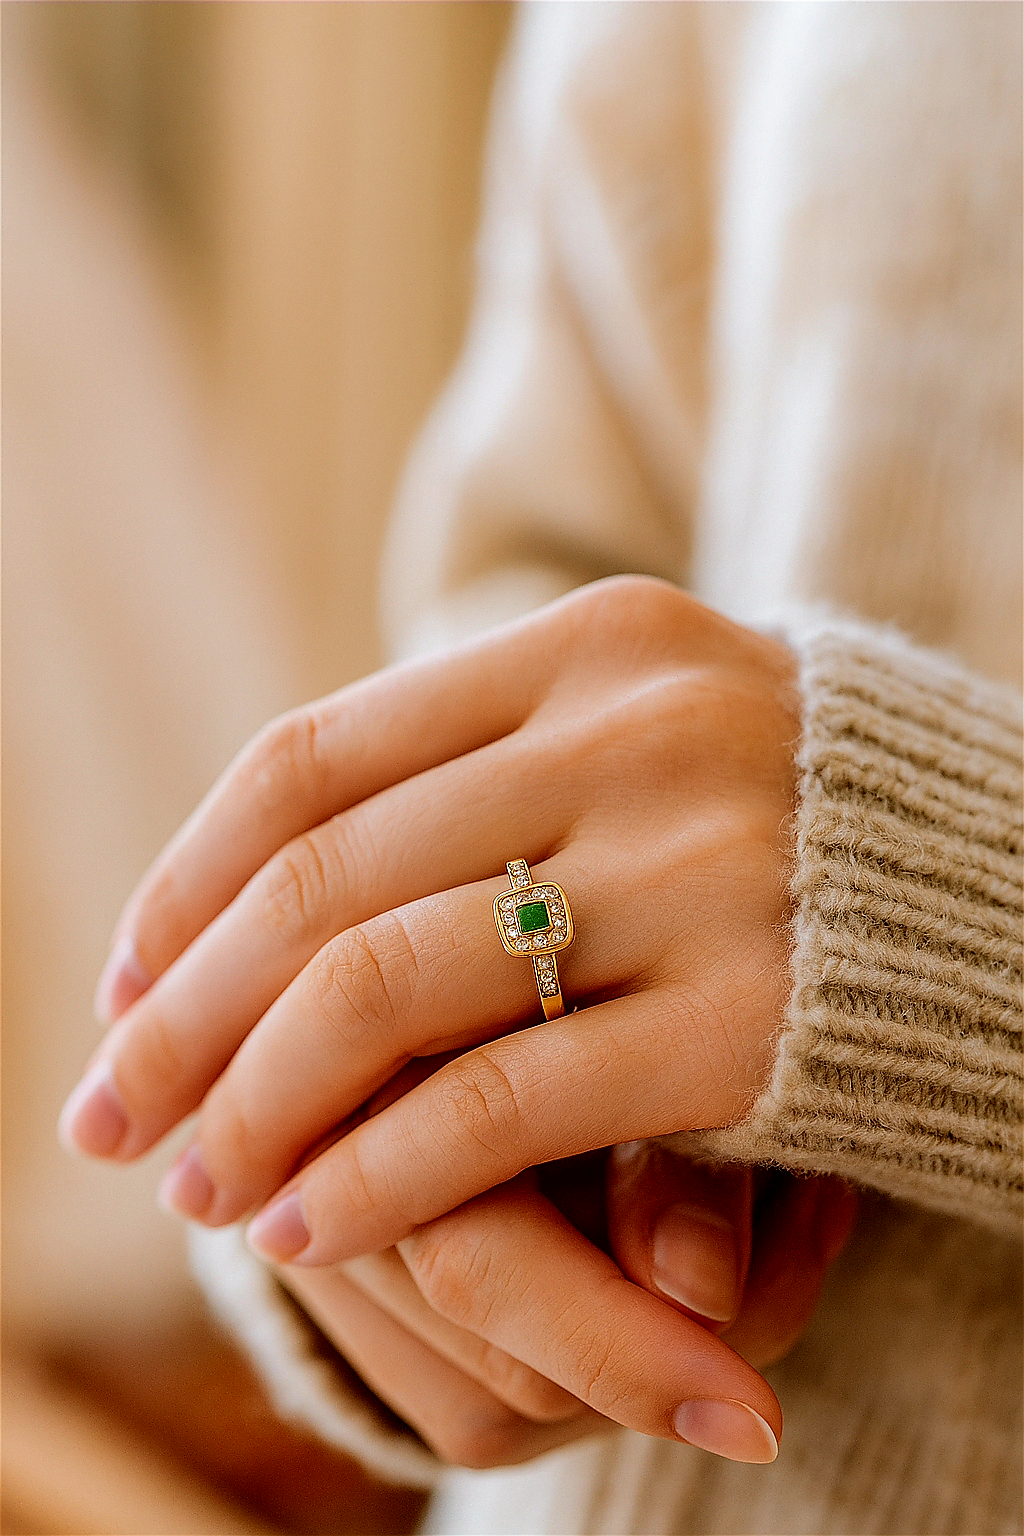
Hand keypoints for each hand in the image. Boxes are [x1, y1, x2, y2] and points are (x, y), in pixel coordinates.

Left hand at [61, 577, 800, 1440]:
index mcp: (594, 646)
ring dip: (257, 1103)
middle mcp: (644, 731)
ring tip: (195, 1188)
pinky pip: (507, 1102)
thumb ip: (472, 790)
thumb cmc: (784, 829)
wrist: (1008, 896)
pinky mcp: (756, 1014)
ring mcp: (704, 866)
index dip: (187, 877)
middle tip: (105, 1112)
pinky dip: (381, 1170)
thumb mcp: (638, 753)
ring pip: (391, 986)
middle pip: (327, 876)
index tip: (120, 980)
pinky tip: (307, 1226)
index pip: (316, 755)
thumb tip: (232, 921)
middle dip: (185, 1013)